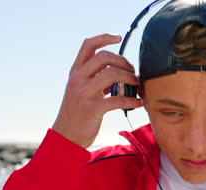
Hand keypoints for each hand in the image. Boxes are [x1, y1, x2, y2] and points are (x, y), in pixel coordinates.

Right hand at [52, 33, 143, 147]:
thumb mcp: (82, 90)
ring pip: (112, 74)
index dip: (104, 37)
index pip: (88, 45)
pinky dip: (133, 100)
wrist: (66, 136)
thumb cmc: (78, 112)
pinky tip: (139, 103)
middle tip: (132, 71)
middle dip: (123, 61)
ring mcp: (84, 93)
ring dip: (130, 78)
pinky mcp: (92, 109)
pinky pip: (118, 100)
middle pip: (104, 57)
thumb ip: (96, 78)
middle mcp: (77, 79)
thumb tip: (120, 70)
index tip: (119, 37)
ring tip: (137, 85)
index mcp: (75, 72)